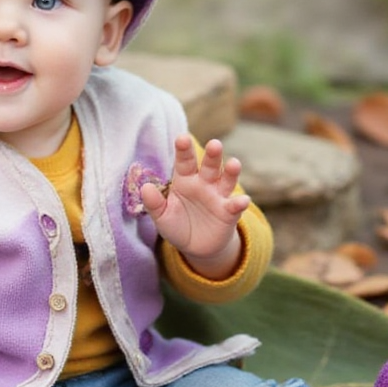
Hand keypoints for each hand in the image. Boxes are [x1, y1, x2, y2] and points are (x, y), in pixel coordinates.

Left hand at [141, 135, 250, 279]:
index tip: (182, 138)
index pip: (184, 161)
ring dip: (231, 172)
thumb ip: (154, 203)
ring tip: (234, 164)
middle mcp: (204, 183)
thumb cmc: (177, 226)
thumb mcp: (162, 216)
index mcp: (185, 180)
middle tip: (215, 144)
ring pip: (226, 180)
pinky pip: (235, 206)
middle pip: (210, 165)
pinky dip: (239, 203)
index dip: (184, 150)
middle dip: (213, 155)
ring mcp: (219, 196)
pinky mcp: (229, 213)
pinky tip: (242, 201)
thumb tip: (145, 188)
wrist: (196, 247)